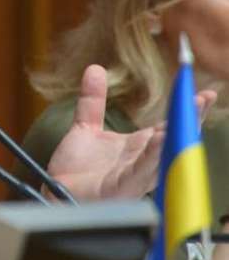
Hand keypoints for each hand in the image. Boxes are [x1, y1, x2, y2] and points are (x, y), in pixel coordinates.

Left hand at [46, 64, 215, 200]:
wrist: (56, 191)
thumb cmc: (76, 168)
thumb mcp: (86, 127)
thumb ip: (93, 100)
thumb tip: (94, 68)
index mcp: (139, 147)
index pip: (169, 126)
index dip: (185, 110)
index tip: (204, 92)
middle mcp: (143, 162)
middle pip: (174, 139)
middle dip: (190, 119)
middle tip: (203, 97)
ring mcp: (135, 177)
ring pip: (163, 155)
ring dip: (176, 135)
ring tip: (189, 113)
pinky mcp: (122, 189)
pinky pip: (141, 171)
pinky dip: (152, 156)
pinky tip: (160, 139)